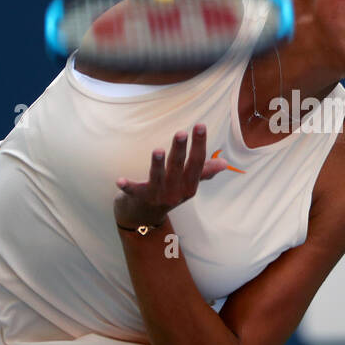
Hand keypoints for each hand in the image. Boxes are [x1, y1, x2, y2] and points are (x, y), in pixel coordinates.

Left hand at [114, 124, 228, 228]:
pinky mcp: (139, 199)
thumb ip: (203, 173)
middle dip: (179, 150)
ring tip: (157, 150)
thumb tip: (225, 163)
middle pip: (178, 168)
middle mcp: (175, 192)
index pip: (196, 163)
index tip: (200, 126)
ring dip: (157, 165)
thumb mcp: (186, 185)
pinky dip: (127, 187)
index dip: (199, 145)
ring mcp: (157, 196)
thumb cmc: (167, 194)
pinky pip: (133, 192)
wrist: (143, 218)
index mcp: (189, 186)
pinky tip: (119, 181)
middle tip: (181, 132)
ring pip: (158, 178)